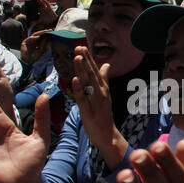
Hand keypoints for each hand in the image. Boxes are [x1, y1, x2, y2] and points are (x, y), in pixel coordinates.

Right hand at [20, 29, 51, 64]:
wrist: (28, 62)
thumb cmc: (35, 57)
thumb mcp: (41, 50)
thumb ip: (44, 45)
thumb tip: (48, 39)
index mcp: (37, 43)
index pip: (42, 37)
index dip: (46, 35)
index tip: (52, 32)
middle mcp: (33, 41)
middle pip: (39, 35)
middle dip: (44, 32)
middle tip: (50, 30)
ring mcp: (29, 41)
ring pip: (34, 35)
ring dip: (40, 33)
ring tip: (45, 32)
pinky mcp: (24, 42)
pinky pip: (30, 38)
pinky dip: (34, 38)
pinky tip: (38, 37)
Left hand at [33, 0, 57, 25]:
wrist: (53, 21)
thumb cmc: (47, 20)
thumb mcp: (40, 20)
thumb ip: (36, 21)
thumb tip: (31, 23)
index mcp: (40, 10)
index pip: (36, 5)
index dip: (33, 3)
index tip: (29, 1)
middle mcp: (42, 8)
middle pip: (38, 2)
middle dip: (35, 0)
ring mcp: (46, 7)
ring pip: (42, 2)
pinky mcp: (49, 7)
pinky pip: (47, 3)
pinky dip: (44, 1)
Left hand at [72, 46, 126, 169]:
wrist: (108, 135)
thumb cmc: (103, 114)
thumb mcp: (105, 95)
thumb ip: (104, 79)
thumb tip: (106, 65)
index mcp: (103, 89)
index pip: (95, 71)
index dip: (88, 59)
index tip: (82, 47)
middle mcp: (100, 93)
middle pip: (92, 74)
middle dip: (86, 61)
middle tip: (79, 47)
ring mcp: (95, 102)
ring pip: (88, 84)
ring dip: (83, 70)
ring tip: (78, 58)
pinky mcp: (88, 111)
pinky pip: (83, 98)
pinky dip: (79, 89)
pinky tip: (75, 80)